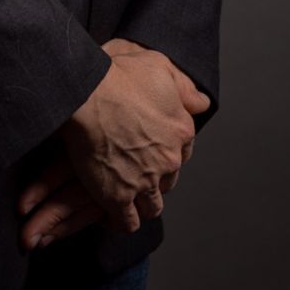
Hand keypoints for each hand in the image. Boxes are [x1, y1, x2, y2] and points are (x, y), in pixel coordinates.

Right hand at [16, 40, 208, 252]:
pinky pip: (128, 222)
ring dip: (142, 202)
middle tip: (136, 168)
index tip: (153, 149)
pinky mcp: (118, 196)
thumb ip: (184, 87)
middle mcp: (168, 159)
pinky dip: (122, 221)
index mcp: (181, 129)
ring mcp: (145, 181)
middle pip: (169, 180)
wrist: (87, 92)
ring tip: (127, 194)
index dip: (168, 151)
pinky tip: (112, 212)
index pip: (184, 152)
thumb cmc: (119, 75)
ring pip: (152, 206)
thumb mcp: (159, 67)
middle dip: (156, 177)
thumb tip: (202, 103)